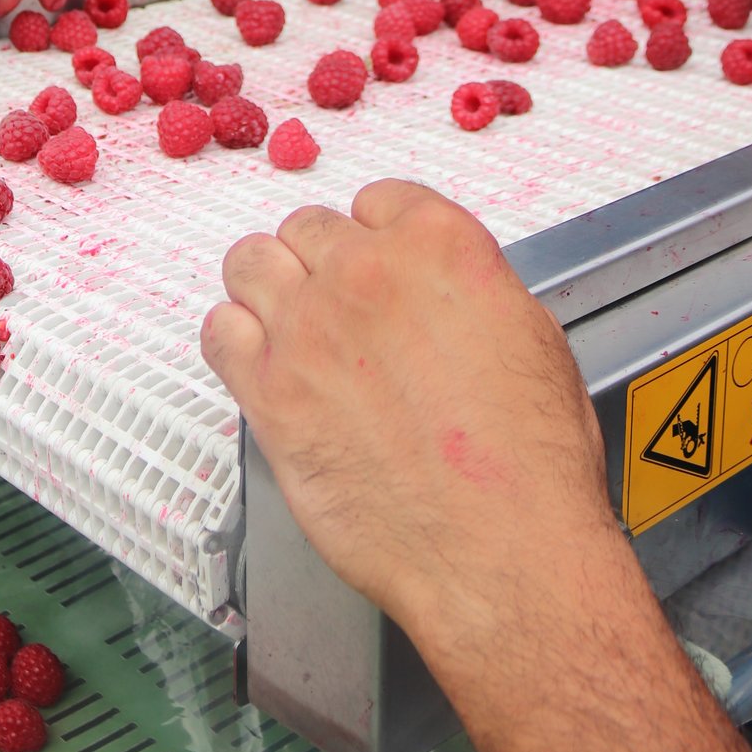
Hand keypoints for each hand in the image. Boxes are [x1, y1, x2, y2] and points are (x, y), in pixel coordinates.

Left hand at [201, 182, 614, 667]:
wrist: (503, 551)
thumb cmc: (530, 466)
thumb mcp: (531, 339)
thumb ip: (471, 292)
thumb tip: (444, 294)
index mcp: (438, 246)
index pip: (378, 200)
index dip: (376, 233)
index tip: (376, 258)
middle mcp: (364, 273)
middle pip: (309, 229)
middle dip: (321, 262)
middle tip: (335, 302)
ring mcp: (308, 328)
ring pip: (251, 262)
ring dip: (267, 285)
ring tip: (283, 318)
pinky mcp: (269, 391)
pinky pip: (219, 332)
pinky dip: (233, 339)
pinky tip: (255, 359)